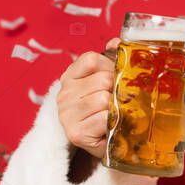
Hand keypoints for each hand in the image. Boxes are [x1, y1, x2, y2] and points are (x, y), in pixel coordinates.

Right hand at [57, 38, 119, 159]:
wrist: (99, 143)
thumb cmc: (102, 110)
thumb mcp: (103, 82)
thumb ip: (109, 60)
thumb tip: (117, 42)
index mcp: (70, 76)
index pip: (91, 59)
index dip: (110, 67)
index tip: (114, 79)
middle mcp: (64, 94)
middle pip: (103, 80)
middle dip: (118, 90)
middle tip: (120, 101)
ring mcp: (67, 114)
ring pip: (104, 99)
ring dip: (117, 108)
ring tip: (115, 114)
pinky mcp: (75, 133)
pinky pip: (104, 119)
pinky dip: (113, 124)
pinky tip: (109, 127)